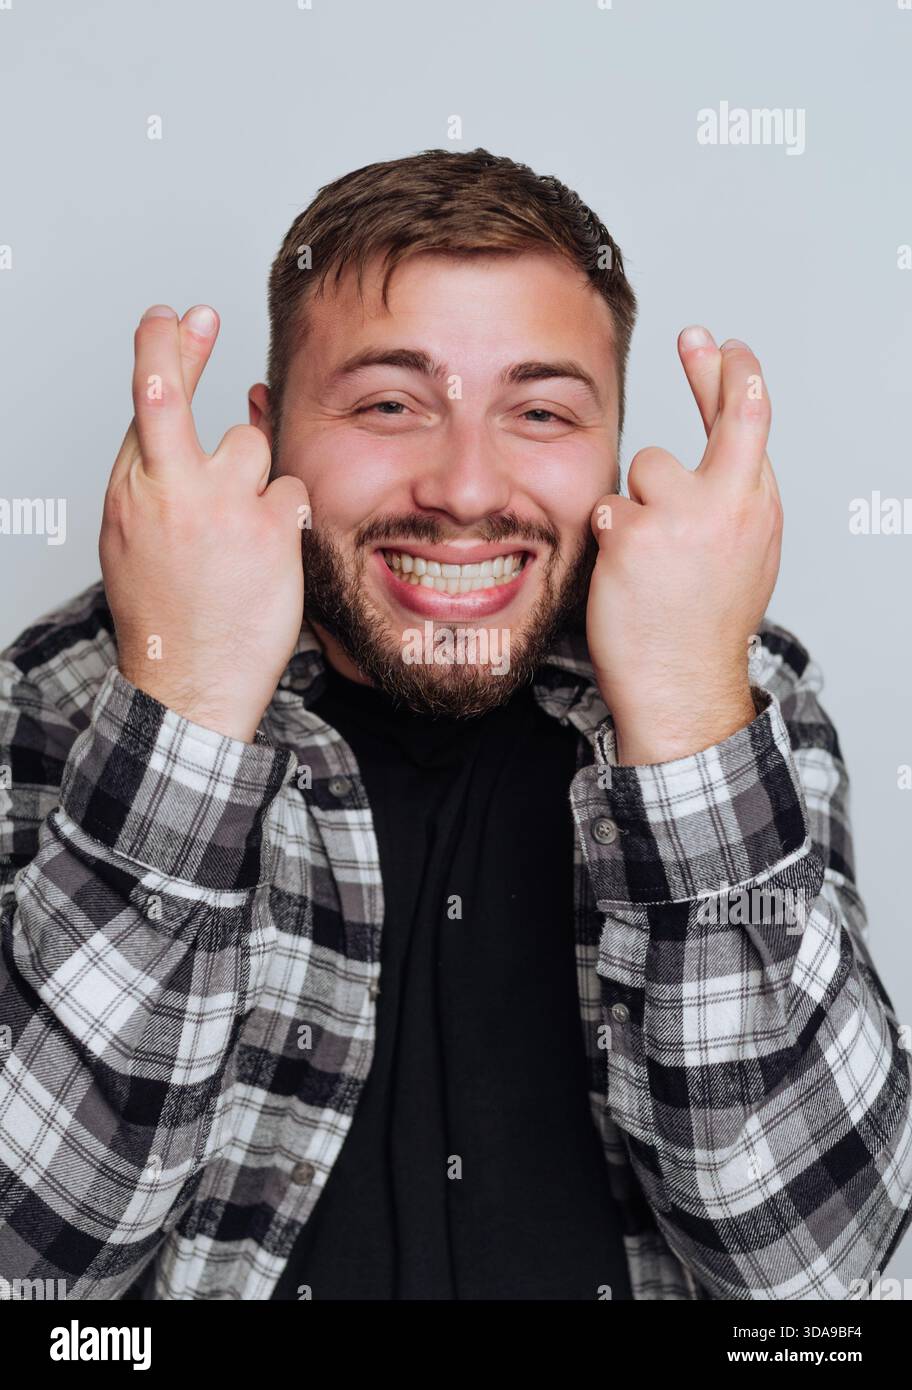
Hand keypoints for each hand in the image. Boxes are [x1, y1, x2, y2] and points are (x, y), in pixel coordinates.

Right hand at [100, 304, 309, 742]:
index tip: (170, 316)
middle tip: (199, 314)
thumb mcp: (133, 543)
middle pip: (174, 394)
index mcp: (132, 493)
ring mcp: (222, 504)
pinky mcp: (271, 527)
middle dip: (181, 347)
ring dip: (255, 476)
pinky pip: (292, 489)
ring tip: (241, 532)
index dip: (161, 351)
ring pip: (253, 445)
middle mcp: (169, 490)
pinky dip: (287, 515)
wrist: (189, 681)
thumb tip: (176, 430)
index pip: (142, 404)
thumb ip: (154, 482)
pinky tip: (269, 553)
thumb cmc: (164, 616)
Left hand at [587, 329, 781, 764]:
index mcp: (758, 511)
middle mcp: (733, 504)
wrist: (682, 687)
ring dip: (637, 503)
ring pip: (646, 468)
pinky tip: (624, 575)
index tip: (726, 348)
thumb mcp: (741, 561)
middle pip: (726, 415)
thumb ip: (730, 507)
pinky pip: (609, 507)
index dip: (737, 379)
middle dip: (712, 370)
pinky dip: (608, 537)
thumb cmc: (702, 632)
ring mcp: (686, 515)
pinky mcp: (636, 533)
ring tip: (647, 559)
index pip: (755, 426)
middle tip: (697, 336)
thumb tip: (714, 467)